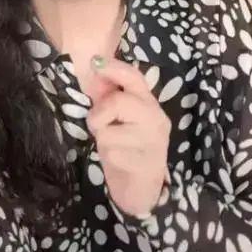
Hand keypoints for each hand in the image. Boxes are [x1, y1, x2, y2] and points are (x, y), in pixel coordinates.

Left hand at [87, 58, 170, 217]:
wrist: (142, 189)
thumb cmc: (126, 147)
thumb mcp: (114, 119)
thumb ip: (106, 97)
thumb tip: (96, 74)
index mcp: (147, 102)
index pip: (134, 77)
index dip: (114, 67)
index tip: (95, 62)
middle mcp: (156, 117)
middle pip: (118, 101)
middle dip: (99, 114)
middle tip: (100, 125)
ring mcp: (154, 140)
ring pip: (109, 131)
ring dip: (103, 139)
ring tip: (114, 146)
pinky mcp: (147, 163)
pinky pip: (112, 152)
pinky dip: (108, 157)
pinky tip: (120, 162)